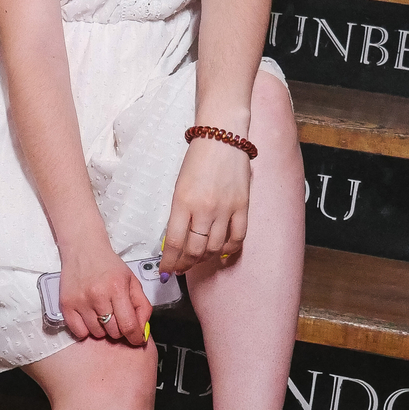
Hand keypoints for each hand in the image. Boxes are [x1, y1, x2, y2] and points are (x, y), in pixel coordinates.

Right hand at [59, 236, 151, 343]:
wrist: (83, 249)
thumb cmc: (109, 266)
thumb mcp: (132, 281)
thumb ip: (142, 306)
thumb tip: (142, 332)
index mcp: (117, 288)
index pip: (129, 326)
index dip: (135, 337)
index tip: (137, 339)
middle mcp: (98, 295)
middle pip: (113, 332)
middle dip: (119, 329)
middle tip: (117, 317)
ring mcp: (80, 301)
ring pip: (97, 333)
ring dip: (102, 329)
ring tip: (102, 313)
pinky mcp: (66, 305)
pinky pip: (79, 332)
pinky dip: (86, 330)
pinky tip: (89, 317)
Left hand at [160, 137, 249, 272]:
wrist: (222, 138)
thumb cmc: (198, 160)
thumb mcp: (180, 187)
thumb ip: (179, 214)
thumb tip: (178, 241)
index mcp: (183, 202)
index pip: (174, 242)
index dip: (170, 262)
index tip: (165, 271)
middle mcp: (204, 209)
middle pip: (195, 250)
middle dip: (185, 264)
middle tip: (181, 268)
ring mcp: (225, 209)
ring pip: (214, 247)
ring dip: (204, 259)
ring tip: (198, 260)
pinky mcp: (242, 206)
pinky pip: (237, 238)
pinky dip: (228, 250)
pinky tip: (221, 253)